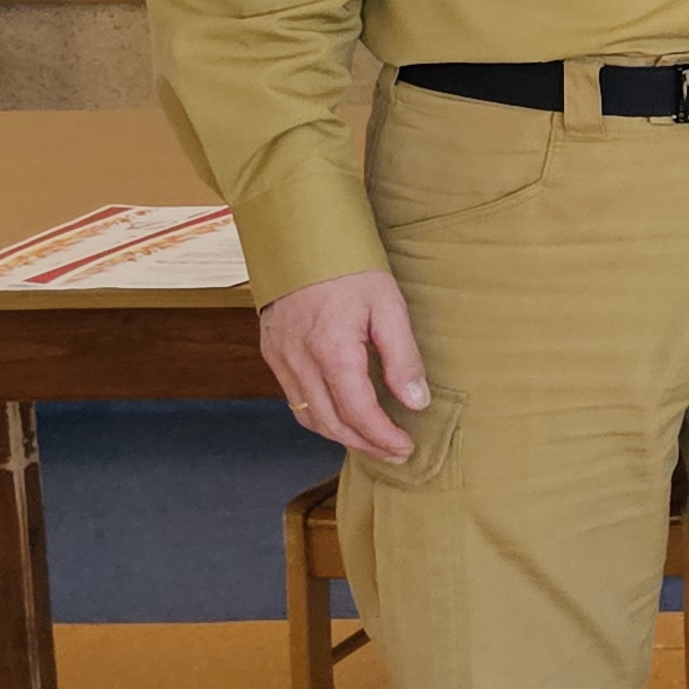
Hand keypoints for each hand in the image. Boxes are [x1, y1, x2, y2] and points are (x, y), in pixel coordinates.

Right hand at [261, 270, 429, 461]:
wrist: (301, 237)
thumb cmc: (350, 268)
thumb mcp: (389, 306)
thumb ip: (402, 358)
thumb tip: (416, 402)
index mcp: (331, 352)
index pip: (358, 412)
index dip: (382, 436)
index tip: (405, 447)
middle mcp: (299, 362)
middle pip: (330, 423)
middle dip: (364, 443)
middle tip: (394, 451)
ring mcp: (280, 359)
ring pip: (308, 416)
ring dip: (340, 434)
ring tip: (372, 439)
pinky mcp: (272, 353)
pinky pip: (295, 398)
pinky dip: (319, 415)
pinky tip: (342, 413)